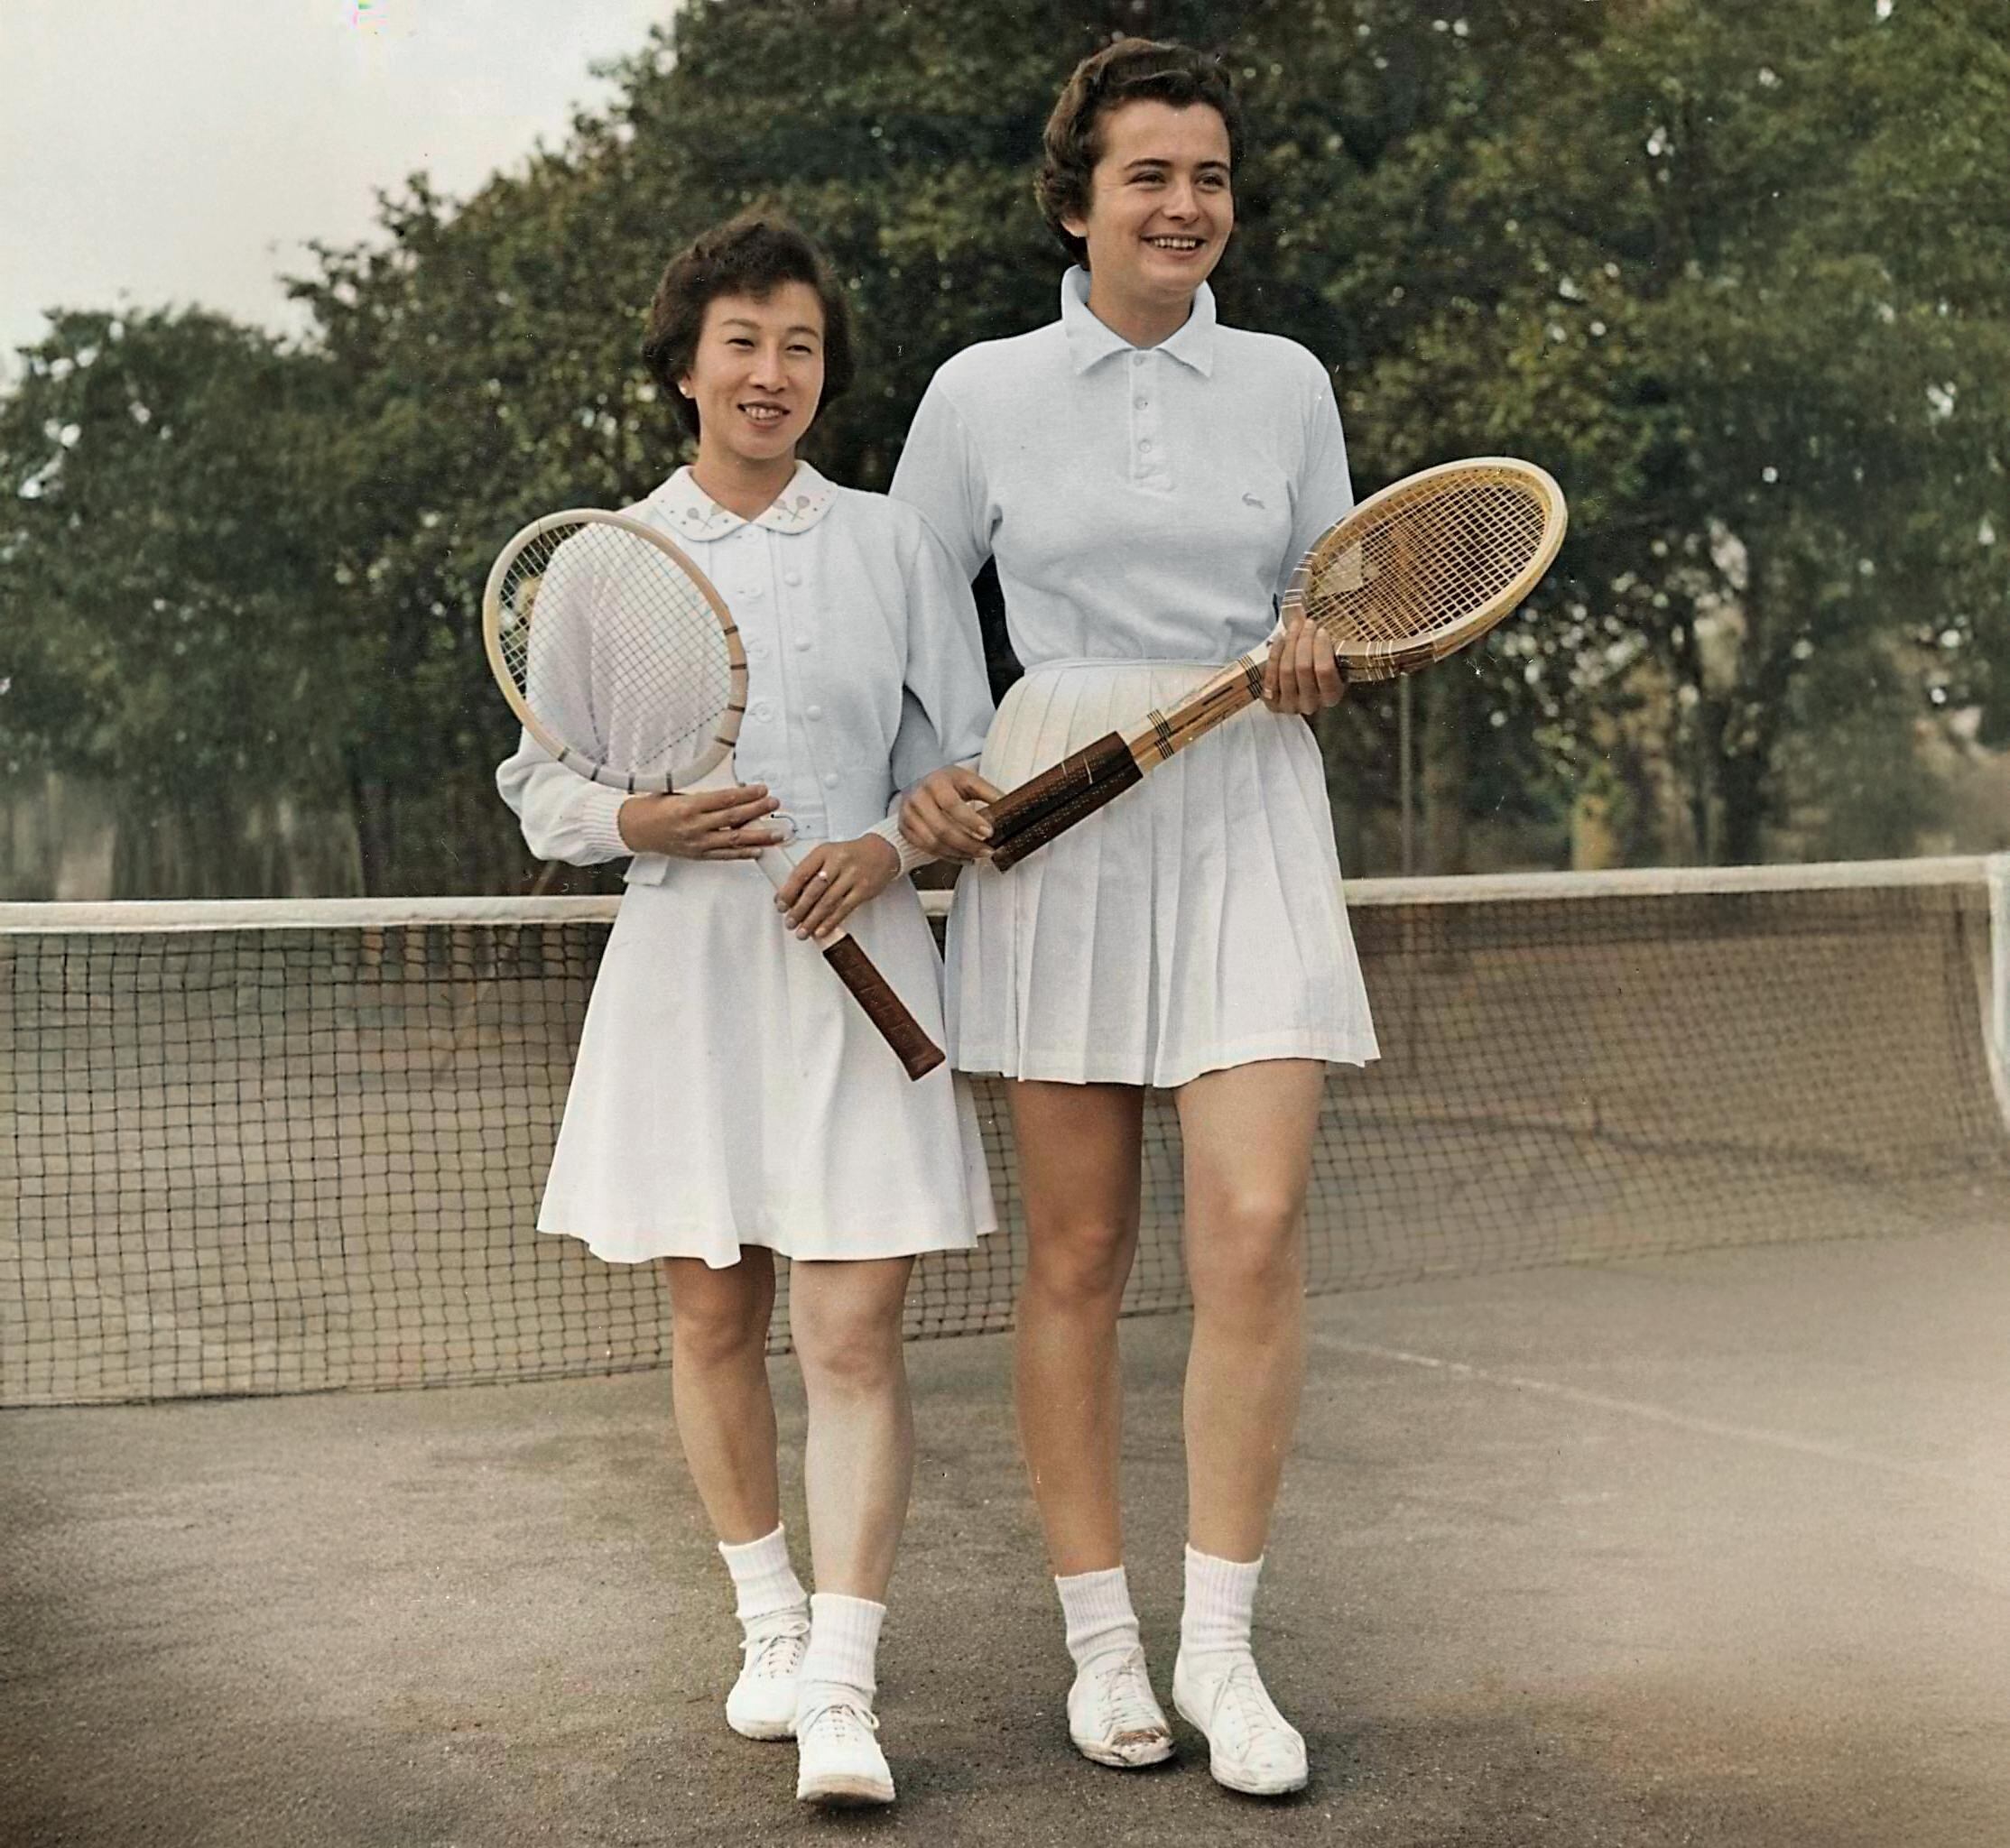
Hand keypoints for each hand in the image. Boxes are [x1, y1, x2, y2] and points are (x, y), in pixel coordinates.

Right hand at [616, 784, 785, 858]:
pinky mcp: (699, 855)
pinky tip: (759, 850)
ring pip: (735, 840)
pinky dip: (744, 853)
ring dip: (759, 836)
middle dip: (758, 811)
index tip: (762, 789)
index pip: (725, 799)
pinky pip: (726, 855)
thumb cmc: (655, 808)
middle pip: (734, 818)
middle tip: (773, 804)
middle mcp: (694, 826)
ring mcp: (698, 843)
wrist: (635, 829)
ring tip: (777, 833)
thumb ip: (704, 794)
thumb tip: (733, 791)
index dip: (747, 794)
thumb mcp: (677, 792)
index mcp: (689, 806)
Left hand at [773, 834, 901, 939]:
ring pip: (828, 902)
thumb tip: (788, 895)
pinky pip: (844, 909)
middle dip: (799, 910)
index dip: (788, 892)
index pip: (801, 873)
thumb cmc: (851, 855)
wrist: (881, 852)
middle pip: (813, 890)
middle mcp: (838, 862)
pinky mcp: (863, 890)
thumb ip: (809, 872)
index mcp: (824, 852)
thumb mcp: (827, 855)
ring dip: (812, 920)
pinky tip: (821, 930)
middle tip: (790, 922)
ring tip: (803, 931)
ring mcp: (852, 876)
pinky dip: (830, 922)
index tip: (781, 905)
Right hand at [900, 765, 1002, 862]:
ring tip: (978, 856)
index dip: (971, 821)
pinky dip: (947, 857)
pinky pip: (926, 849)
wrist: (920, 781)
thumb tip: (1012, 808)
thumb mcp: (969, 780)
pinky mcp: (904, 828)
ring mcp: (908, 814)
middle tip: (988, 851)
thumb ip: (989, 793)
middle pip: (942, 828)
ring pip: (933, 843)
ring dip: (959, 854)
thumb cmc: (948, 782)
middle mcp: (918, 797)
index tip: (989, 832)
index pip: (952, 804)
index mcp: (936, 782)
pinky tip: (964, 858)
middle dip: (968, 844)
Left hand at [1261, 615, 1345, 714]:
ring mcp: (1290, 704)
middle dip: (1304, 640)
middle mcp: (1311, 704)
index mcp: (1331, 696)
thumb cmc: (1321, 674)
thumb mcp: (1334, 665)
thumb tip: (1315, 623)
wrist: (1302, 693)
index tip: (1321, 631)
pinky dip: (1275, 652)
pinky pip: (1271, 673)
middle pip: (1303, 667)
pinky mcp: (1272, 702)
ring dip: (1290, 643)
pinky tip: (1280, 638)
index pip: (1325, 671)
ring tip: (1294, 627)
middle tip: (1307, 624)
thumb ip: (1329, 650)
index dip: (1321, 648)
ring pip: (1286, 669)